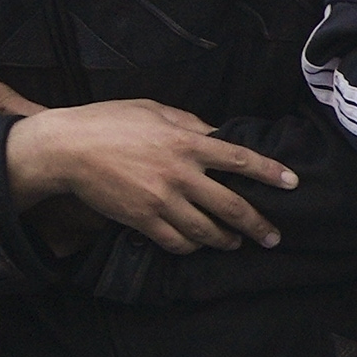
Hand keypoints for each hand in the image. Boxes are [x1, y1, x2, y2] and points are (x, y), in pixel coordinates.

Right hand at [0, 74, 292, 249]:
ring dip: (227, 240)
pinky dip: (193, 247)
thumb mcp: (152, 109)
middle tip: (273, 237)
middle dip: (258, 226)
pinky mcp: (143, 220)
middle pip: (232, 207)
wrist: (64, 148)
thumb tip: (217, 133)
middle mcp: (180, 174)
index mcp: (185, 142)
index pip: (239, 159)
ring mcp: (162, 200)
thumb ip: (189, 122)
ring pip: (208, 232)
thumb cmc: (108, 122)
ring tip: (236, 243)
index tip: (292, 183)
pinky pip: (178, 242)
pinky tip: (199, 245)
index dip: (269, 172)